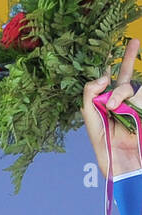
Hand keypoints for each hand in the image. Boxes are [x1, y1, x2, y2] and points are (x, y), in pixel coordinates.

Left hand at [82, 39, 141, 175]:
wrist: (121, 162)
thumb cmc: (103, 144)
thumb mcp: (90, 118)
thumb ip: (90, 95)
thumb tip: (104, 77)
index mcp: (106, 102)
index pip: (108, 80)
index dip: (107, 68)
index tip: (104, 69)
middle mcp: (121, 101)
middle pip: (127, 74)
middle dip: (129, 57)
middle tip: (134, 41)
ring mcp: (135, 104)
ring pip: (131, 86)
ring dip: (121, 93)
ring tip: (113, 106)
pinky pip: (140, 96)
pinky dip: (131, 98)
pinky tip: (122, 106)